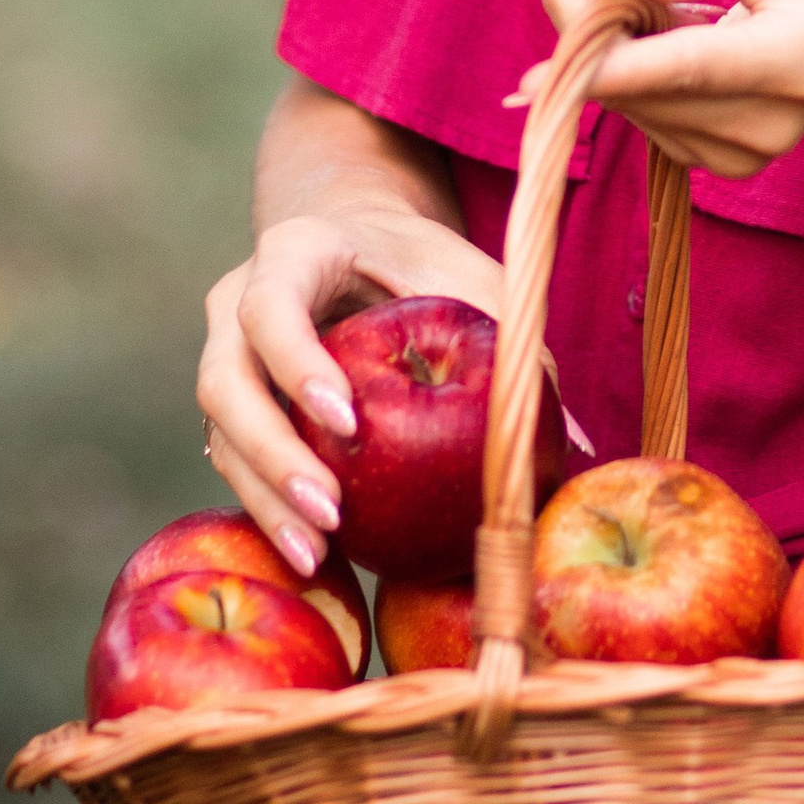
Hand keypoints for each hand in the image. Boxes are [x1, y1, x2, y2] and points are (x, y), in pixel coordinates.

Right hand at [195, 203, 500, 573]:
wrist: (354, 243)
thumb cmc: (418, 263)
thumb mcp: (466, 276)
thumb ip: (513, 340)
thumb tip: (583, 446)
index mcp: (292, 254)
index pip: (270, 308)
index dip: (297, 364)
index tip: (348, 419)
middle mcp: (235, 305)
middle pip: (222, 383)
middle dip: (272, 455)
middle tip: (330, 512)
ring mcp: (227, 360)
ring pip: (220, 435)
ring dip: (265, 500)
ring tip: (318, 556)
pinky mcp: (234, 411)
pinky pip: (235, 464)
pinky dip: (270, 512)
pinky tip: (315, 560)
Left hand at [517, 0, 803, 180]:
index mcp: (795, 61)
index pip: (675, 67)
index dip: (595, 48)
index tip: (547, 19)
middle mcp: (765, 125)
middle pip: (627, 81)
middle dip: (583, 4)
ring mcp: (740, 153)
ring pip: (618, 95)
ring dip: (604, 31)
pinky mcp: (715, 160)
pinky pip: (634, 107)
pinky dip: (624, 58)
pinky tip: (662, 20)